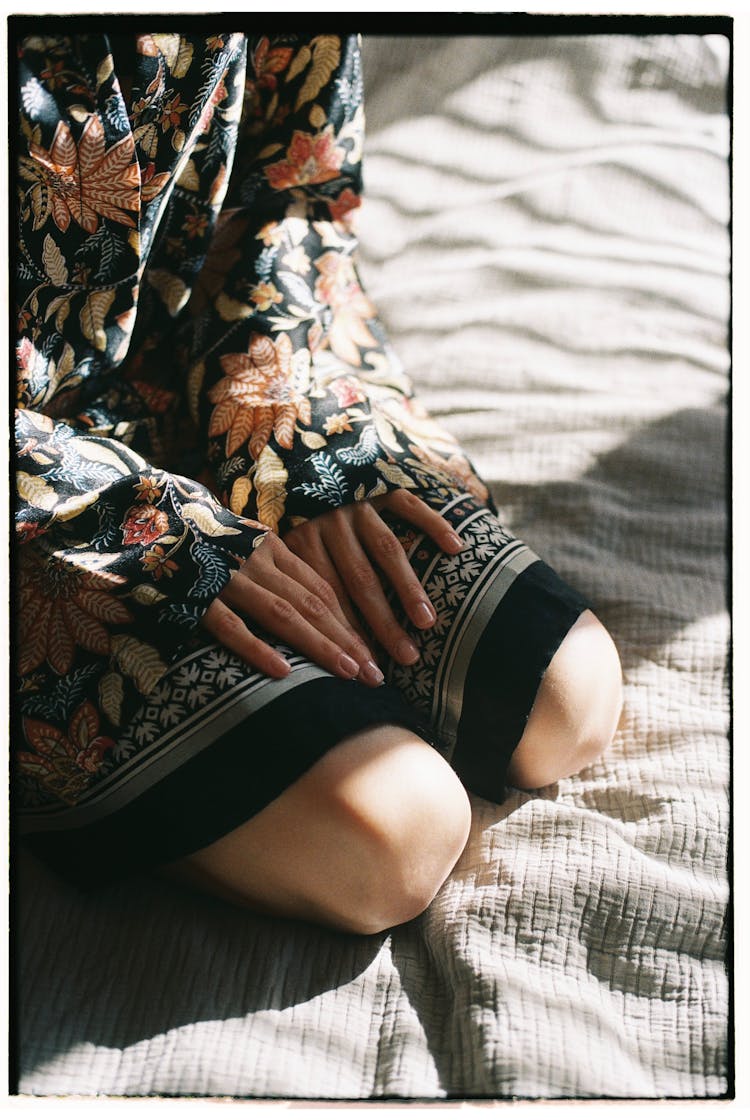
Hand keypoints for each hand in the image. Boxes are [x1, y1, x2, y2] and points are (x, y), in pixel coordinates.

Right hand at [201, 533, 384, 685]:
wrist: (143, 513)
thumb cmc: (199, 539)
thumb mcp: (244, 546)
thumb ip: (275, 570)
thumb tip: (313, 604)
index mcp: (271, 548)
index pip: (321, 589)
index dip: (351, 621)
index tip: (373, 651)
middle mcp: (255, 561)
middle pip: (313, 605)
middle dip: (349, 641)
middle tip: (377, 675)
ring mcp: (226, 577)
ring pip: (283, 615)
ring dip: (320, 646)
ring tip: (350, 674)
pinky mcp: (195, 596)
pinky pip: (230, 625)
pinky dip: (256, 648)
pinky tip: (282, 673)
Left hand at [282, 489, 463, 665]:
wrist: (297, 451)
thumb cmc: (292, 513)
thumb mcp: (281, 545)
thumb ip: (293, 581)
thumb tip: (303, 640)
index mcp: (300, 540)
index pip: (326, 596)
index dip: (345, 634)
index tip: (364, 670)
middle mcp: (328, 520)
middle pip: (358, 580)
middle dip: (382, 624)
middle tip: (405, 659)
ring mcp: (357, 501)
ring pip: (385, 550)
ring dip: (407, 587)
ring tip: (426, 623)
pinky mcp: (381, 481)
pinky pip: (409, 505)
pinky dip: (433, 525)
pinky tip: (455, 548)